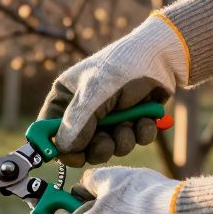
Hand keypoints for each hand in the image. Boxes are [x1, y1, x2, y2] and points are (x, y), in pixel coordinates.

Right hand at [38, 12, 187, 166]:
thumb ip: (77, 123)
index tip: (72, 158)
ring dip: (122, 140)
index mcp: (65, 98)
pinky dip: (140, 134)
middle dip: (98, 147)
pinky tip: (146, 118)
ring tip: (131, 122)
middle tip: (108, 140)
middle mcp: (84, 110)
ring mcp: (108, 118)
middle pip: (80, 147)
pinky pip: (131, 142)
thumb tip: (63, 151)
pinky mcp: (130, 122)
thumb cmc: (122, 65)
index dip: (58, 147)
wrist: (162, 55)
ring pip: (108, 148)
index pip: (49, 129)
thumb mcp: (94, 92)